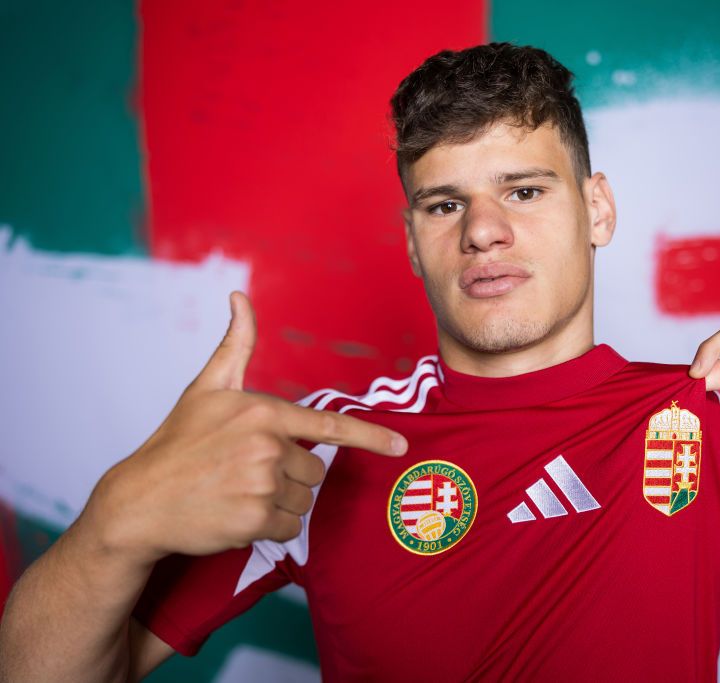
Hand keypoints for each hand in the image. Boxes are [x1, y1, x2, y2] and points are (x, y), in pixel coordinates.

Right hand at [84, 291, 407, 562]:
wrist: (137, 502)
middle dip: (289, 475)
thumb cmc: (177, 442)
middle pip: (314, 471)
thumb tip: (240, 296)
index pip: (330, 426)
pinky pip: (289, 529)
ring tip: (236, 492)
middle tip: (245, 473)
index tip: (402, 446)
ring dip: (278, 503)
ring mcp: (261, 485)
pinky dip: (270, 528)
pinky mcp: (254, 521)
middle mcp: (267, 447)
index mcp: (263, 412)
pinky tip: (236, 515)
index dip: (371, 437)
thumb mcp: (205, 388)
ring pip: (303, 501)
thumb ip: (235, 345)